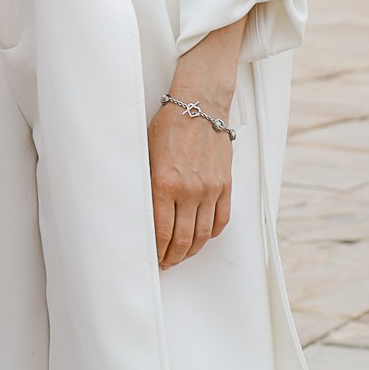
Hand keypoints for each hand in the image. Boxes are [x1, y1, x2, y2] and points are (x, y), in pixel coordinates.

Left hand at [146, 97, 232, 267]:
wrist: (200, 106)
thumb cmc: (169, 126)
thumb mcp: (147, 153)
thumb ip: (148, 184)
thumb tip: (143, 211)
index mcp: (165, 184)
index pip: (162, 231)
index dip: (157, 250)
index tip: (153, 257)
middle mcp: (189, 191)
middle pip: (183, 239)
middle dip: (173, 256)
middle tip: (166, 262)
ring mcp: (210, 190)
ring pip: (203, 234)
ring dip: (192, 250)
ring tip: (182, 255)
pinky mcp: (225, 185)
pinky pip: (221, 219)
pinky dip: (212, 234)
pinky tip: (203, 238)